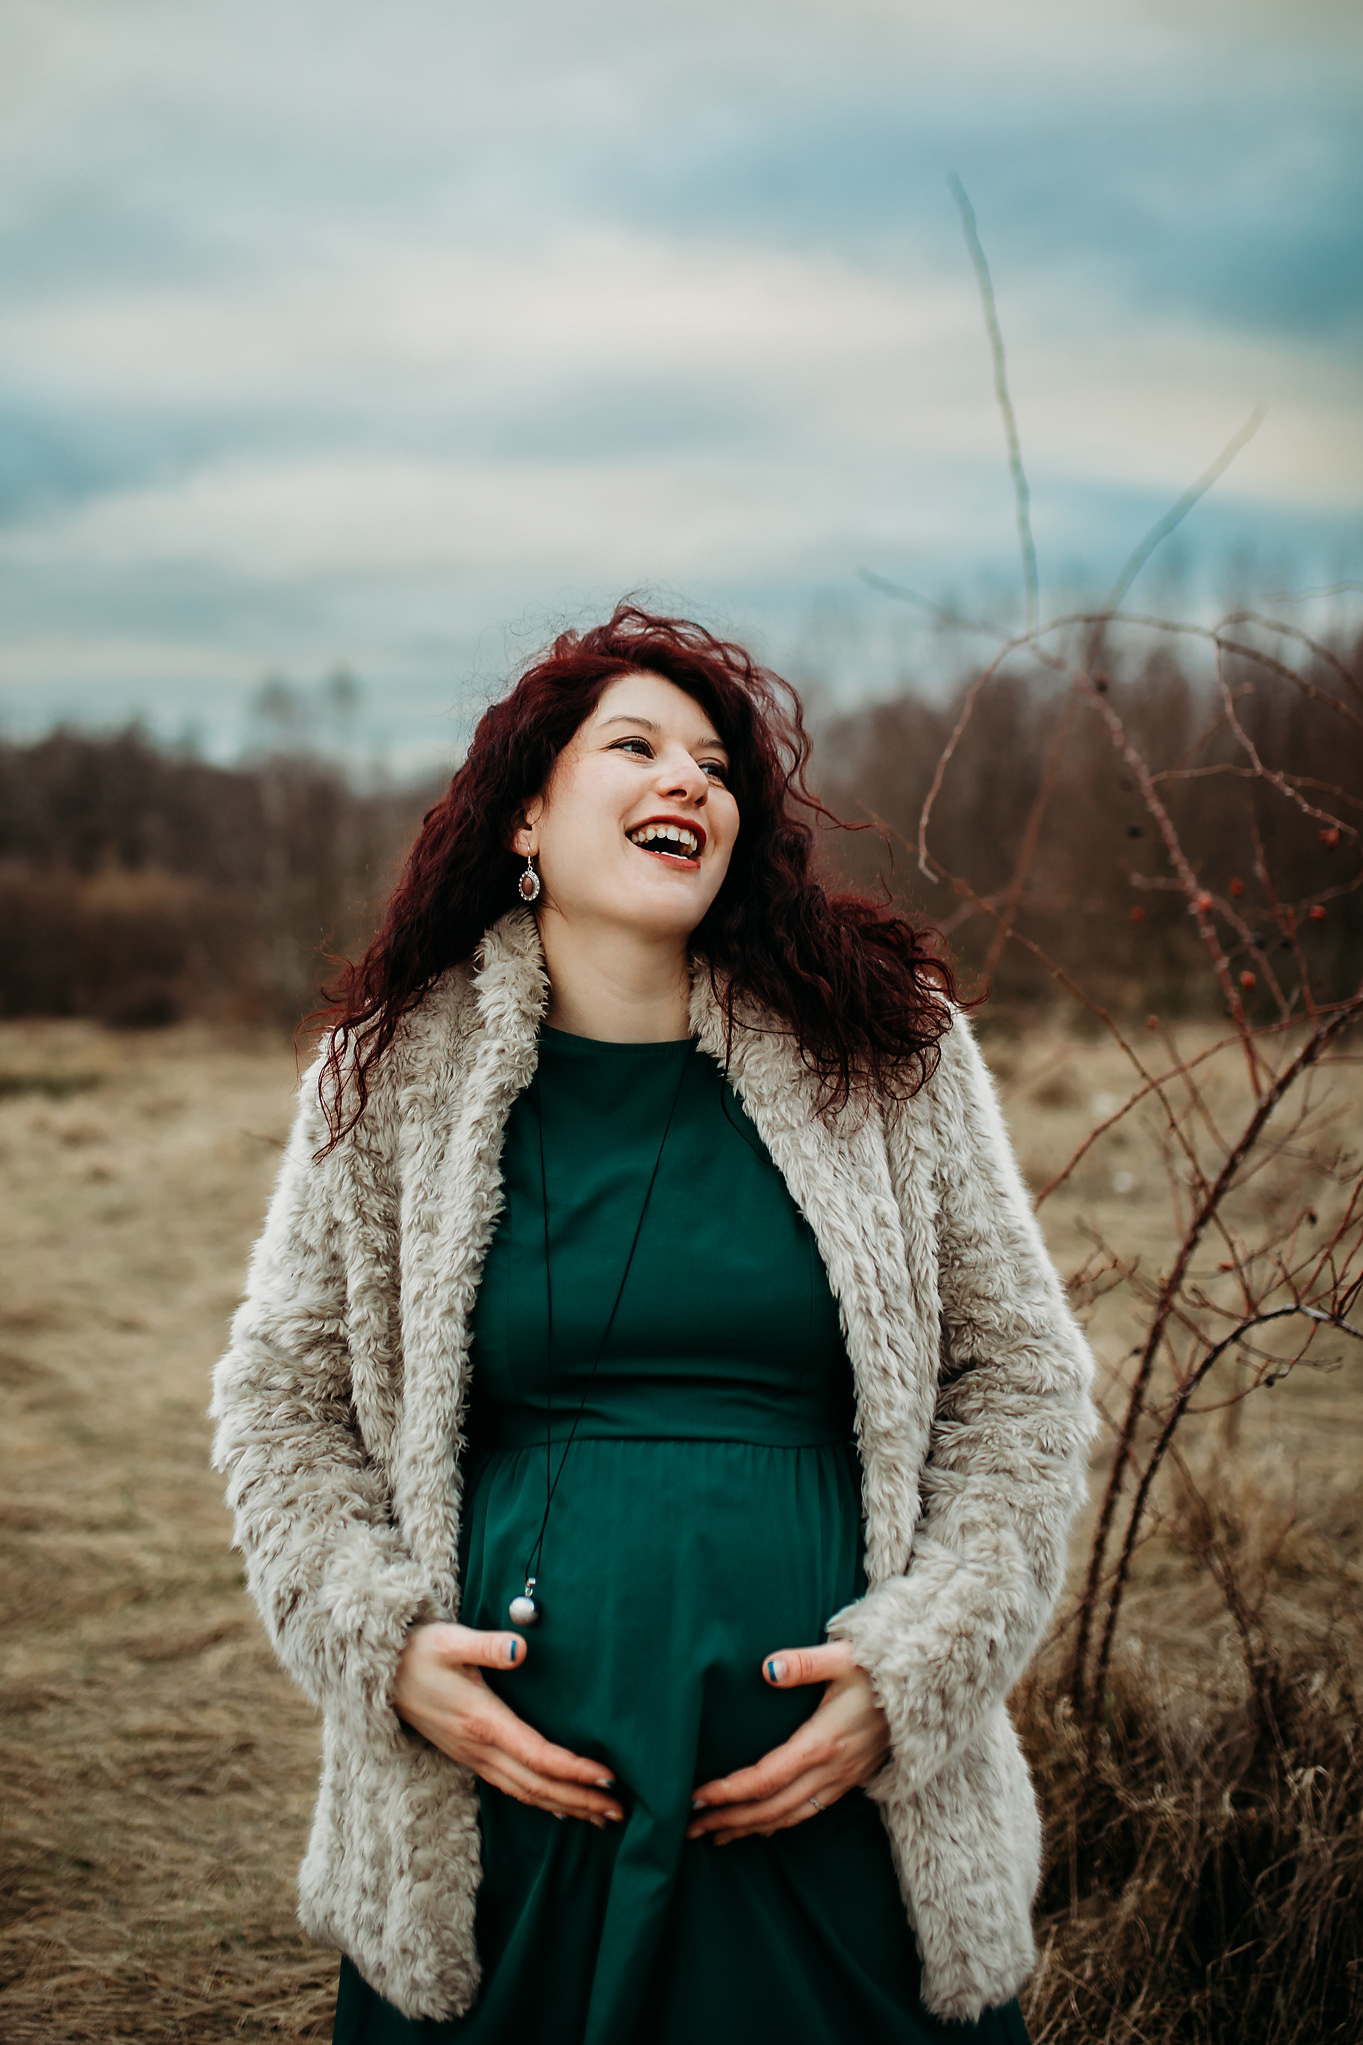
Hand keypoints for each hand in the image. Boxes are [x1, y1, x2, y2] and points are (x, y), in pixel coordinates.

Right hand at [391, 1622, 622, 1826]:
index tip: (608, 1778)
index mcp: (482, 1721)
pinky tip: (562, 1809)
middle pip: (538, 1784)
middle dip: (580, 1800)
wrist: (380, 1675)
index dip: (574, 1770)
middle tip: (620, 1810)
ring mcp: (473, 1757)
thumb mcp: (452, 1640)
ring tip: (601, 1817)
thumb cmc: (420, 1652)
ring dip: (566, 1807)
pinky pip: (511, 1788)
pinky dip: (540, 1801)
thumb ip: (488, 1646)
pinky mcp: (470, 1757)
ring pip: (526, 1793)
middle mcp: (480, 1747)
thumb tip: (521, 1649)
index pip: (537, 1755)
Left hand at [686, 1641, 889, 1845]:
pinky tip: (760, 1827)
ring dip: (750, 1829)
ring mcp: (843, 1780)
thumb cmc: (880, 1667)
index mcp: (823, 1742)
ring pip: (789, 1817)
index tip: (695, 1797)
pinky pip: (809, 1813)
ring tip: (714, 1835)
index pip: (765, 1779)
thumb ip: (803, 1663)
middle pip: (771, 1807)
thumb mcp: (843, 1657)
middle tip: (688, 1827)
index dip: (729, 1792)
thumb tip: (767, 1669)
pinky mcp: (850, 1781)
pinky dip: (779, 1825)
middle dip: (728, 1819)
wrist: (929, 1690)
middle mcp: (831, 1769)